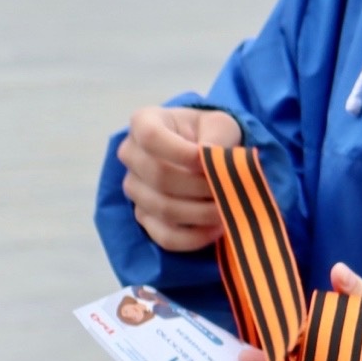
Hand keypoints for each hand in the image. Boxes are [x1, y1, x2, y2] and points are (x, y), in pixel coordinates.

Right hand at [117, 105, 242, 251]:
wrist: (204, 153)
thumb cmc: (209, 133)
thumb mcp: (220, 124)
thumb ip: (217, 136)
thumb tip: (211, 159)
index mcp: (144, 122)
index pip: (150, 137)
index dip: (179, 152)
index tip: (209, 161)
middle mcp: (131, 155)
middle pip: (159, 176)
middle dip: (200, 187)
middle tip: (230, 190)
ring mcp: (134, 188)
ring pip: (164, 209)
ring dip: (201, 213)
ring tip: (228, 209)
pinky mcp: (144, 217)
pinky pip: (165, 236)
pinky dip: (194, 238)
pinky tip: (217, 229)